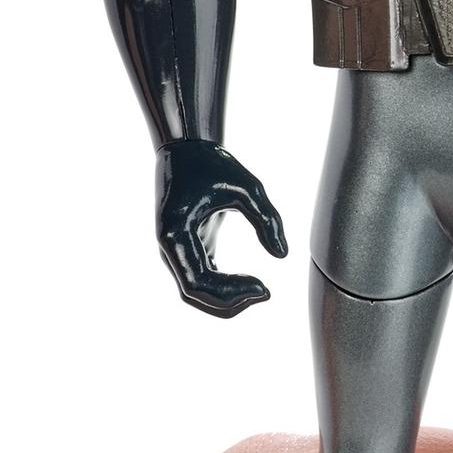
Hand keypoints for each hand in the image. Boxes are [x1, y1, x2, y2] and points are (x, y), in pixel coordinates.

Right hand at [156, 138, 286, 316]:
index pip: (198, 283)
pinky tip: (249, 283)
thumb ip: (267, 219)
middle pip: (194, 294)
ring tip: (259, 290)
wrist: (186, 149)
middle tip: (265, 292)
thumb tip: (282, 254)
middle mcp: (170, 247)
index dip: (230, 293)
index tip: (264, 288)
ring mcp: (176, 250)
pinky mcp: (187, 248)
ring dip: (226, 299)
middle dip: (230, 302)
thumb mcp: (248, 186)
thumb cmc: (212, 164)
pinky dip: (222, 288)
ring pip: (194, 292)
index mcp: (176, 234)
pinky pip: (200, 279)